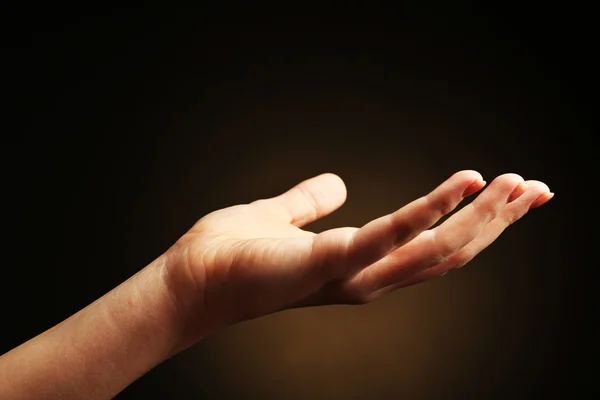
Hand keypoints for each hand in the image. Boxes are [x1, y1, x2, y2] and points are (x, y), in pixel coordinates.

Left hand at [170, 170, 552, 335]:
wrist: (189, 281)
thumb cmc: (232, 253)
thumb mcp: (283, 219)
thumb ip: (313, 203)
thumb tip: (339, 183)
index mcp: (359, 263)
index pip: (430, 245)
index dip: (474, 223)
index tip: (510, 194)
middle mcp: (365, 277)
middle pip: (446, 251)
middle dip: (496, 223)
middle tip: (536, 189)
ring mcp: (349, 275)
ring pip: (432, 250)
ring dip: (480, 217)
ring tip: (516, 185)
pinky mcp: (327, 263)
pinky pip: (388, 234)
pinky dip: (430, 208)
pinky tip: (463, 182)